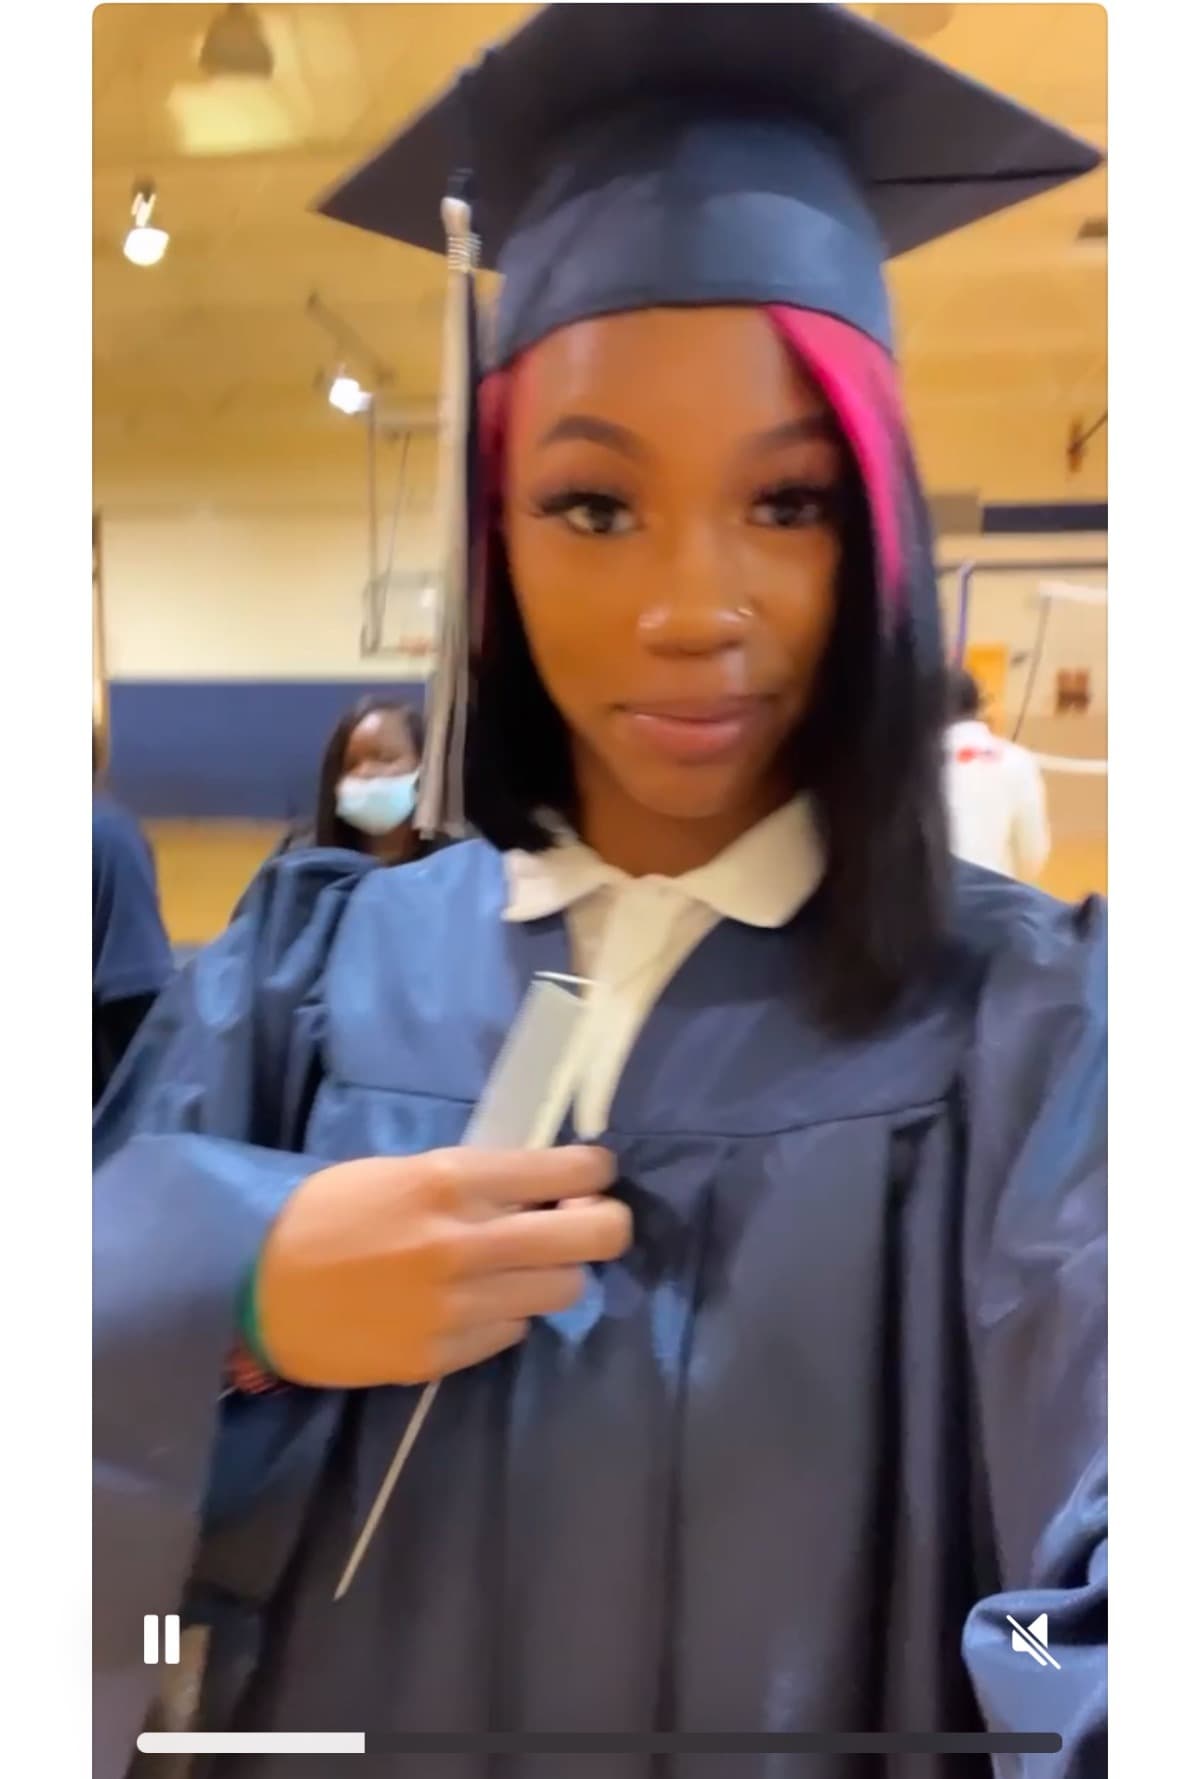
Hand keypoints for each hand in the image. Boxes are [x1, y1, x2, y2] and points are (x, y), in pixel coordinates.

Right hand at [256, 1147, 629, 1387]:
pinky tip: (475, 1302)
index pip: (566, 1173)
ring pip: (562, 1291)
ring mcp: (457, 1307)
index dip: (595, 1173)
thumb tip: (541, 1189)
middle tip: (593, 1222)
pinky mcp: (442, 1357)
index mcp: (451, 1181)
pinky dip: (506, 1314)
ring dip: (554, 1274)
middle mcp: (464, 1244)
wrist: (256, 1292)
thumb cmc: (326, 1215)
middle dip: (607, 1224)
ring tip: (525, 1266)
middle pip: (591, 1238)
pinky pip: (512, 1332)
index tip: (596, 1176)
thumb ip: (472, 1182)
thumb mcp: (400, 1172)